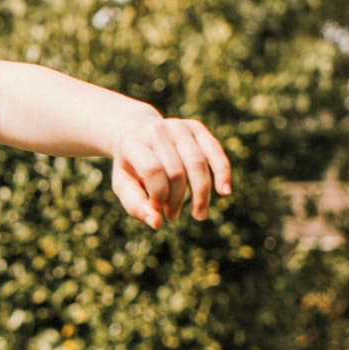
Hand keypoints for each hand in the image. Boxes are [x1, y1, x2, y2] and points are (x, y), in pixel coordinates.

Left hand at [108, 117, 232, 228]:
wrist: (137, 133)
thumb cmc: (131, 166)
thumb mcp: (124, 185)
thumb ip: (136, 205)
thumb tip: (156, 223)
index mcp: (133, 143)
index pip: (153, 171)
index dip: (158, 196)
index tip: (157, 210)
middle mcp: (158, 130)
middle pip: (176, 172)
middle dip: (176, 199)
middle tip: (172, 215)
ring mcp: (179, 126)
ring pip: (197, 164)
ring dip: (200, 194)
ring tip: (198, 215)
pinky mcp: (196, 128)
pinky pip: (215, 151)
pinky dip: (222, 172)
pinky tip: (225, 192)